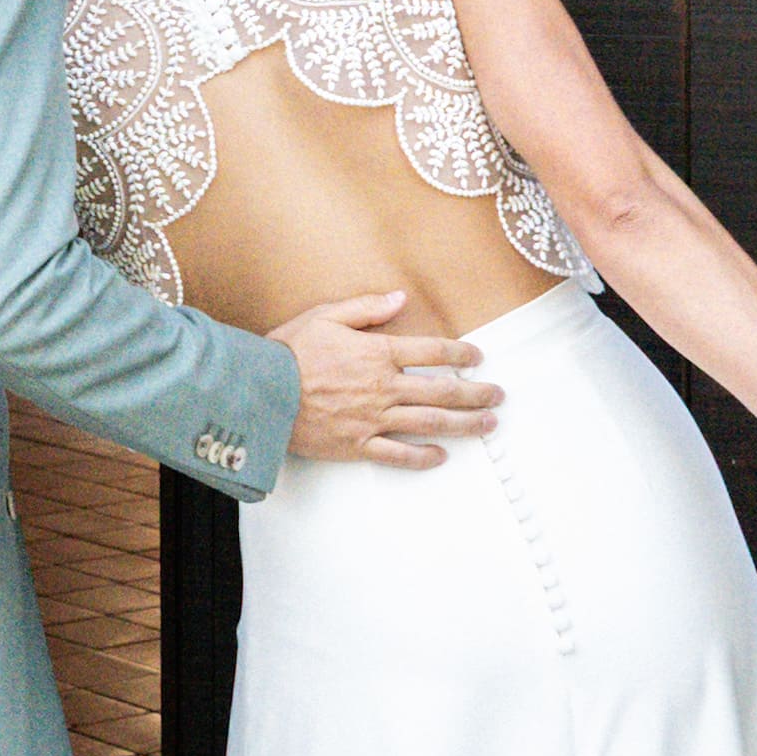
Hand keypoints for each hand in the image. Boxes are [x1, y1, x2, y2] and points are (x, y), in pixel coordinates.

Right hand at [274, 288, 504, 467]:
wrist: (258, 393)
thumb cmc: (288, 352)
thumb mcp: (325, 316)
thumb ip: (366, 307)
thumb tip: (400, 298)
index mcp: (377, 353)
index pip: (432, 351)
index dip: (460, 352)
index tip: (477, 356)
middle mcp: (383, 387)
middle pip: (442, 390)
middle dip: (476, 393)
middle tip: (498, 395)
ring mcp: (373, 419)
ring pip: (429, 422)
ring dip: (463, 424)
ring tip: (488, 425)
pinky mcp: (357, 444)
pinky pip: (398, 454)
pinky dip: (422, 457)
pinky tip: (441, 456)